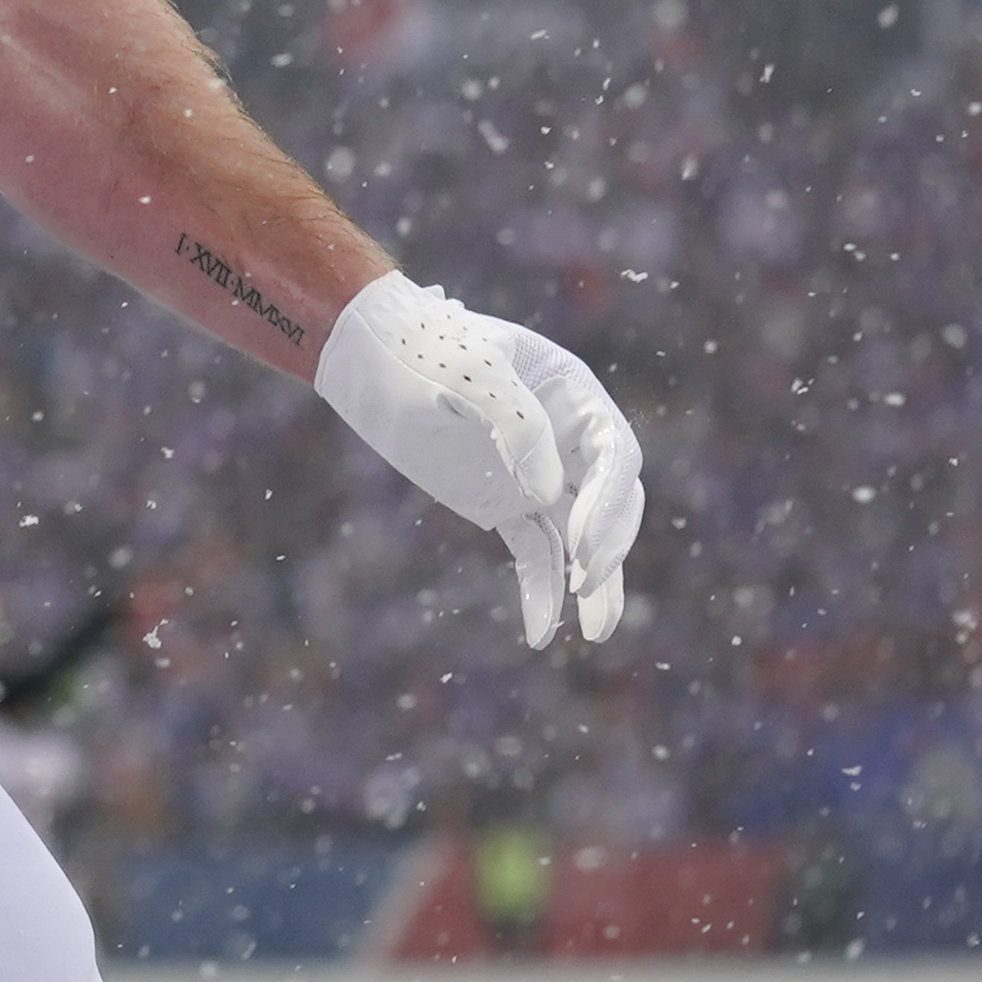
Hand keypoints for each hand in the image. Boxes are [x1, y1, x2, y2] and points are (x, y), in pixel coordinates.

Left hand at [313, 273, 643, 648]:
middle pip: (612, 499)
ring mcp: (537, 474)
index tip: (582, 546)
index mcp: (573, 395)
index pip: (614, 456)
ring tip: (598, 633)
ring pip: (582, 536)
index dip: (607, 504)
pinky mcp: (504, 504)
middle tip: (587, 582)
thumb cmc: (422, 349)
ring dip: (595, 582)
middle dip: (608, 544)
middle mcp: (567, 439)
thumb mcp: (471, 373)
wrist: (368, 354)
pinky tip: (541, 631)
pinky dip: (541, 590)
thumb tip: (547, 493)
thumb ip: (517, 424)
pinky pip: (535, 552)